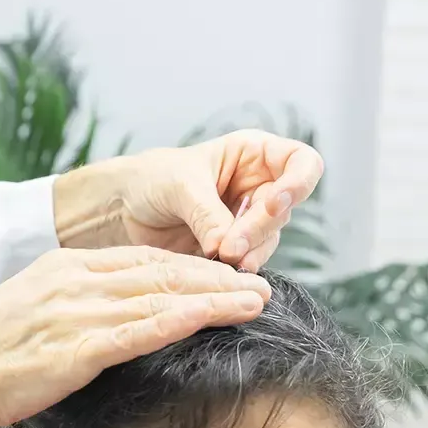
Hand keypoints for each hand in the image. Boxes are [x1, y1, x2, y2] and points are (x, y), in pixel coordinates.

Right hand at [0, 247, 269, 427]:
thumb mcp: (38, 308)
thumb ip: (82, 303)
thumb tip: (123, 315)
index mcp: (69, 267)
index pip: (146, 259)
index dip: (195, 265)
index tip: (230, 274)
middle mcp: (78, 281)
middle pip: (163, 271)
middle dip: (217, 277)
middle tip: (261, 284)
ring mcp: (77, 312)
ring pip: (160, 297)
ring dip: (214, 298)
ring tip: (256, 301)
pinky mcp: (75, 349)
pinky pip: (138, 331)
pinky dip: (180, 321)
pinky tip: (213, 318)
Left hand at [54, 130, 323, 272]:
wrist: (124, 210)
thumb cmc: (152, 179)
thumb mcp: (180, 185)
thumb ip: (207, 213)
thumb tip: (228, 247)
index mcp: (254, 155)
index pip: (303, 164)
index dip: (298, 184)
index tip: (274, 202)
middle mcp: (259, 188)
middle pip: (285, 210)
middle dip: (259, 228)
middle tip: (231, 246)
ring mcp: (250, 223)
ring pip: (269, 241)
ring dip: (250, 253)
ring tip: (222, 258)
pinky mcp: (236, 252)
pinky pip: (250, 263)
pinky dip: (237, 270)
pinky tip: (220, 273)